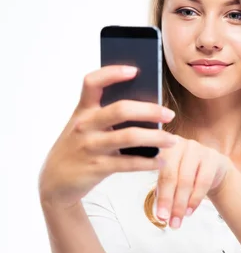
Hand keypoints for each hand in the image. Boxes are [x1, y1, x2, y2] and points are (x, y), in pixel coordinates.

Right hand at [38, 65, 176, 209]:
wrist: (55, 181)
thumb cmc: (78, 148)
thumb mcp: (84, 127)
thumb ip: (106, 115)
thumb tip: (147, 107)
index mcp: (82, 110)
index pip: (92, 82)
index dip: (113, 73)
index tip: (135, 70)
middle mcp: (85, 125)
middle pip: (121, 109)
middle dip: (150, 110)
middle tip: (170, 114)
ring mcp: (90, 146)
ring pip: (129, 137)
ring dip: (156, 138)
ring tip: (172, 140)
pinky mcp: (97, 167)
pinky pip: (129, 163)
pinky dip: (149, 162)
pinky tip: (161, 161)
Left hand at [155, 136, 233, 228]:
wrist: (214, 168)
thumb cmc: (186, 173)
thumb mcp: (171, 178)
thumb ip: (163, 191)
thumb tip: (160, 213)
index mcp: (162, 147)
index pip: (159, 174)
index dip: (161, 196)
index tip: (160, 216)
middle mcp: (178, 144)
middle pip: (171, 176)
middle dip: (169, 202)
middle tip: (169, 222)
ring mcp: (196, 148)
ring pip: (186, 180)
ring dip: (182, 204)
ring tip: (179, 219)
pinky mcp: (212, 156)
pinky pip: (203, 181)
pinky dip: (195, 199)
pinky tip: (190, 210)